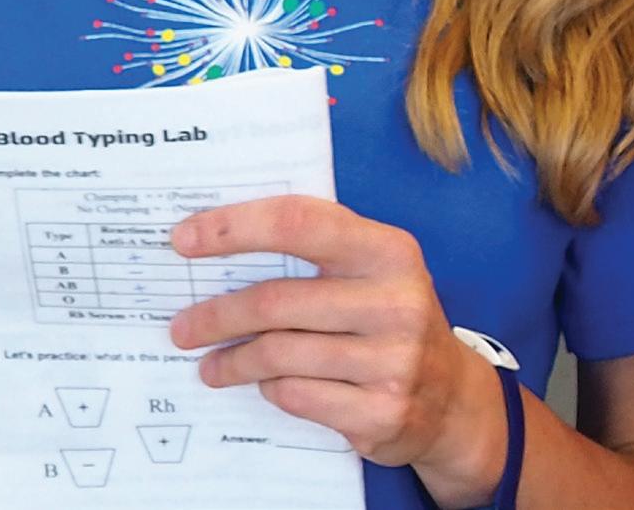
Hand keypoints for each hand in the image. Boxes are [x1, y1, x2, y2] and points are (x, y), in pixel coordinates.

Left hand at [168, 195, 505, 503]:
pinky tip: (263, 384)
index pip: (298, 222)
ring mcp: (394, 359)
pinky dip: (270, 388)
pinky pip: (297, 395)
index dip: (235, 227)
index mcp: (389, 250)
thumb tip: (218, 240)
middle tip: (182, 327)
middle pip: (277, 300)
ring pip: (280, 354)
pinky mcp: (383, 411)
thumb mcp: (372, 270)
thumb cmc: (390, 318)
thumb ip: (316, 250)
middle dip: (217, 315)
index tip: (184, 240)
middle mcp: (396, 300)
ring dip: (233, 361)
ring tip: (211, 365)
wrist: (451, 396)